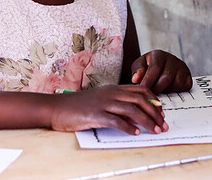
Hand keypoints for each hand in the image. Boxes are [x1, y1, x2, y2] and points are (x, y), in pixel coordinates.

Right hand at [50, 84, 167, 134]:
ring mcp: (102, 103)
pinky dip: (127, 127)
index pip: (139, 89)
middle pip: (139, 99)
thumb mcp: (101, 99)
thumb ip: (117, 103)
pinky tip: (135, 133)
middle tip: (163, 125)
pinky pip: (115, 120)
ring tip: (155, 131)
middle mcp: (110, 93)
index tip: (161, 112)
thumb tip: (137, 113)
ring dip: (147, 121)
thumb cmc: (79, 105)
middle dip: (155, 112)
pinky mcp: (94, 114)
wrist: (58, 107)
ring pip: (131, 109)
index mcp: (112, 89)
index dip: (154, 100)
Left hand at [131, 49, 191, 92]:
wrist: (160, 65)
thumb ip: (137, 70)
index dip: (149, 79)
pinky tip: (167, 91)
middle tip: (150, 95)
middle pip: (167, 76)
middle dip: (157, 88)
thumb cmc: (148, 66)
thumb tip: (136, 79)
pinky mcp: (188, 76)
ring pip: (176, 83)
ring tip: (158, 92)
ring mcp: (182, 67)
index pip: (155, 67)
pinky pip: (185, 87)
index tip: (143, 89)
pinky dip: (176, 91)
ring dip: (166, 90)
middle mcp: (172, 59)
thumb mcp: (139, 65)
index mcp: (159, 54)